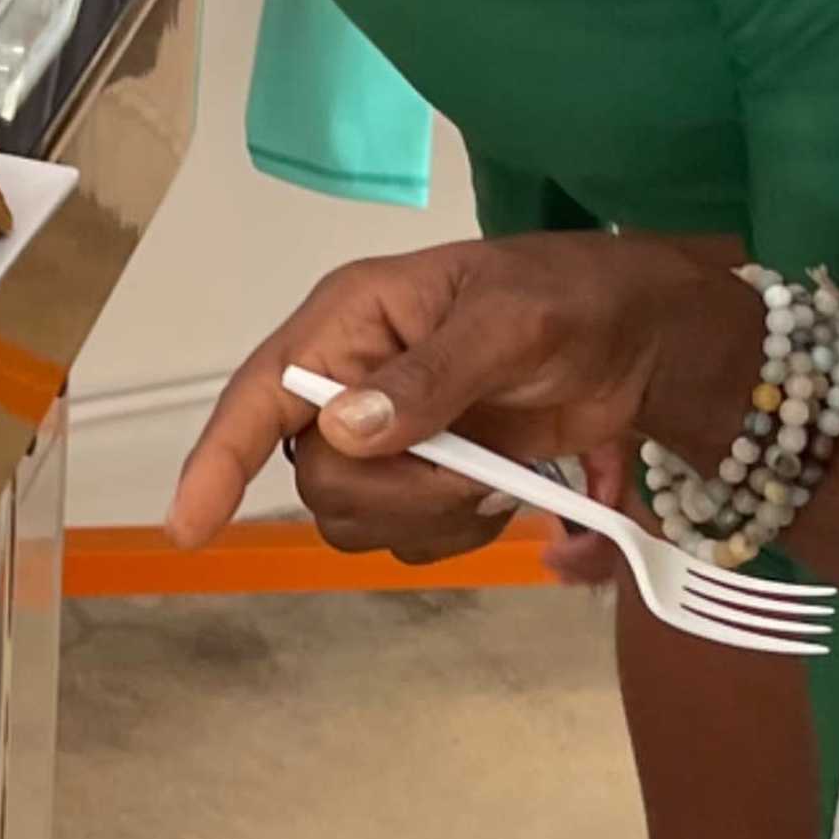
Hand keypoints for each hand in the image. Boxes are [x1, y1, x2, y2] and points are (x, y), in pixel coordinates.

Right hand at [168, 232, 761, 551]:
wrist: (650, 341)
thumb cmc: (578, 299)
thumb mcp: (512, 321)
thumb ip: (432, 374)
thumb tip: (346, 430)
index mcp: (352, 322)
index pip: (262, 394)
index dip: (218, 460)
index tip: (188, 526)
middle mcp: (352, 383)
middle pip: (318, 481)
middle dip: (399, 494)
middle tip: (481, 473)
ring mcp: (391, 438)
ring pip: (358, 521)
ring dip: (433, 519)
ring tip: (504, 481)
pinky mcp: (431, 480)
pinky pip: (408, 540)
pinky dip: (462, 536)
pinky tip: (513, 501)